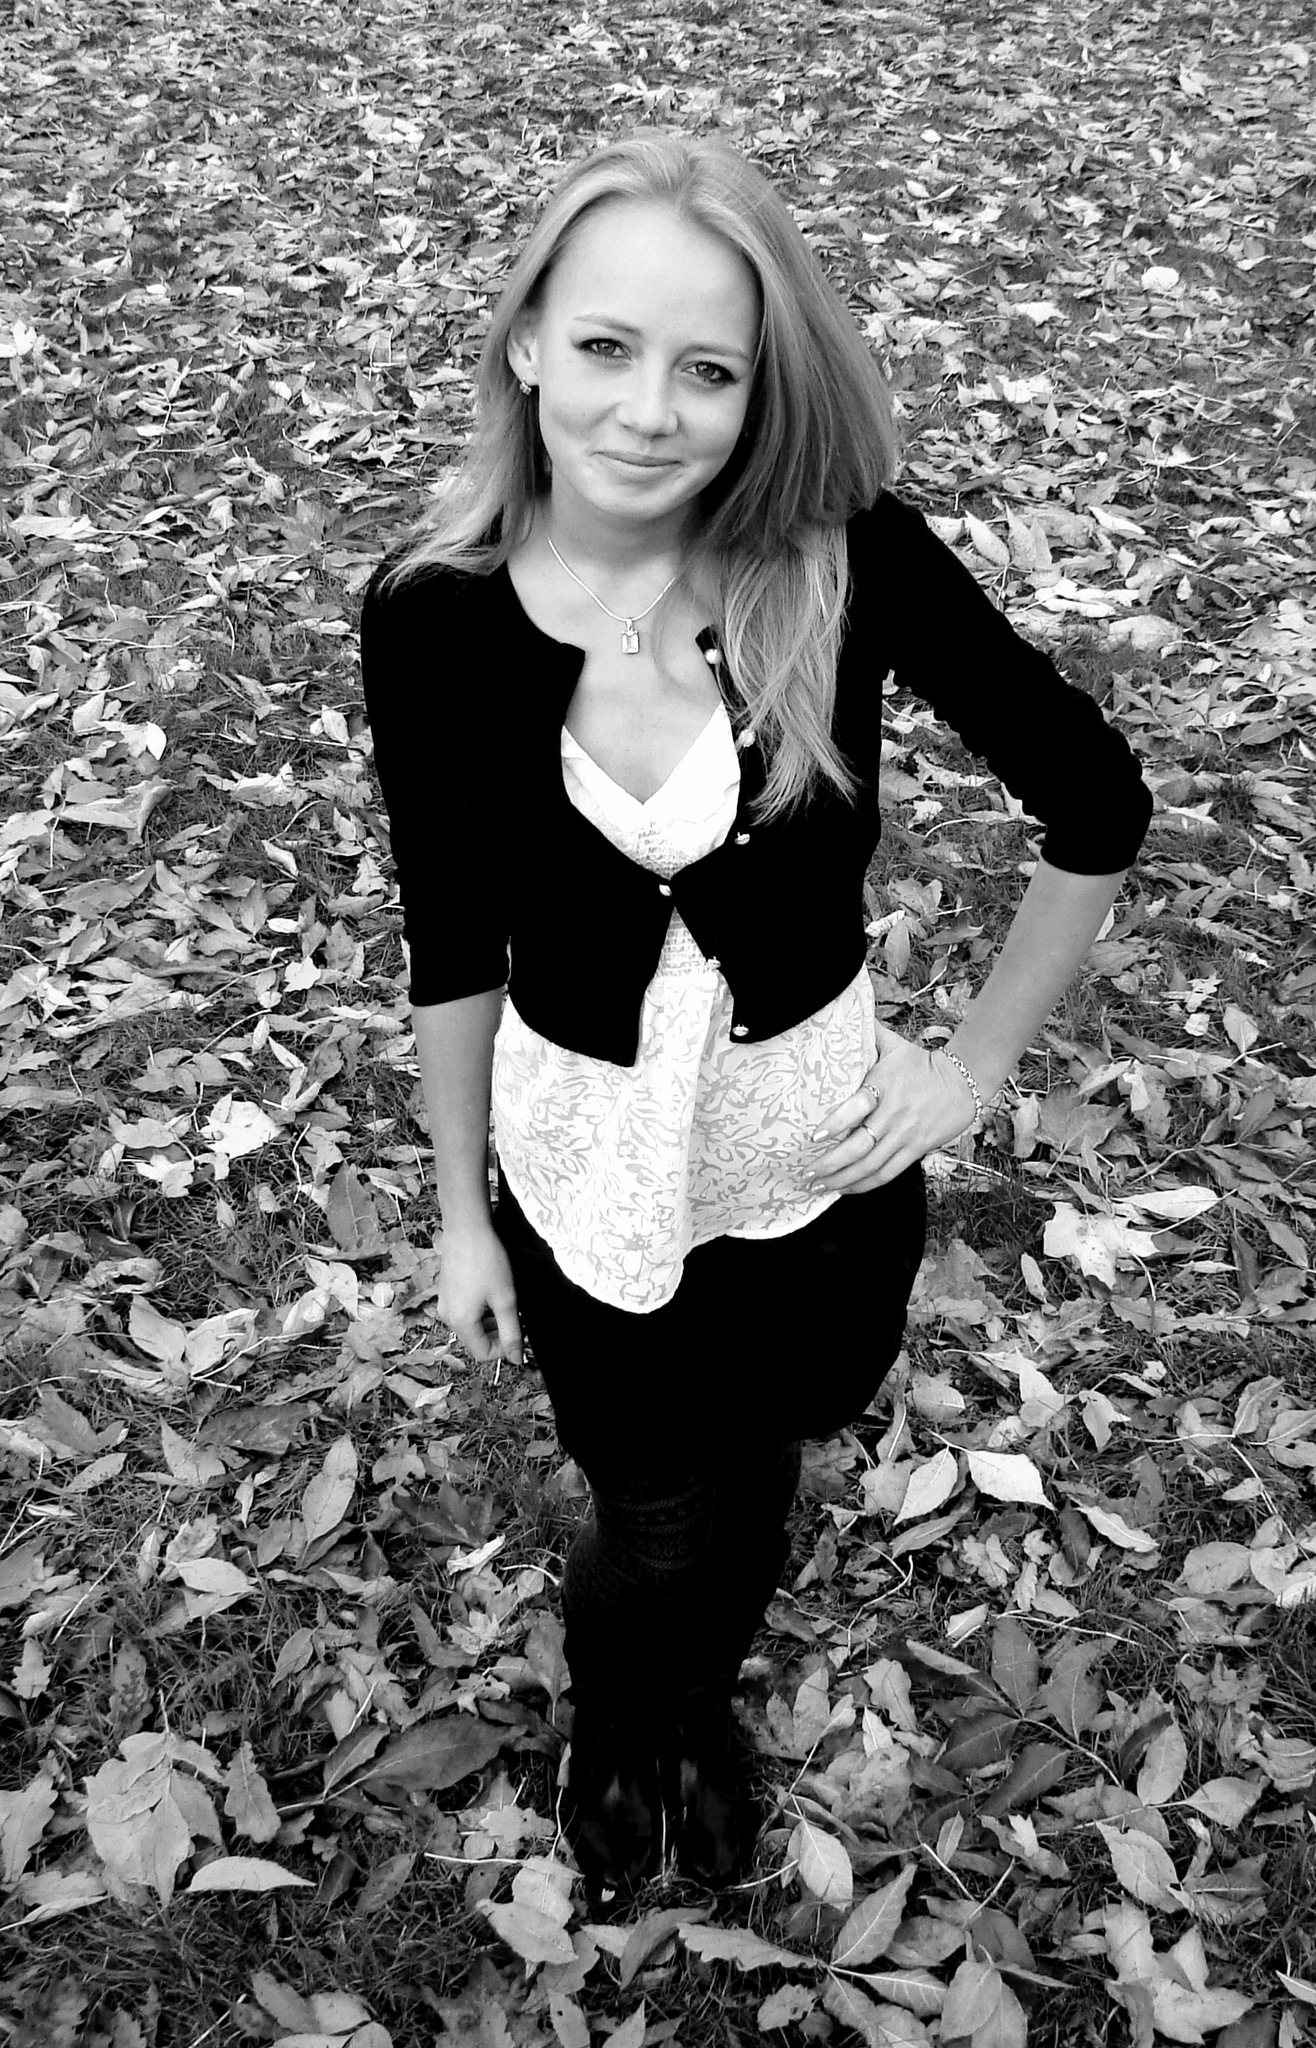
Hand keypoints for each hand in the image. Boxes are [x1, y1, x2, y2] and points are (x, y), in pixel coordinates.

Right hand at [437, 1222, 524, 1365]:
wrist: (466, 1228)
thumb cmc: (488, 1261)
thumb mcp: (505, 1299)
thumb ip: (512, 1332)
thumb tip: (517, 1359)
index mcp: (461, 1322)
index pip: (484, 1354)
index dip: (505, 1349)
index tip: (522, 1332)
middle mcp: (447, 1317)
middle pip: (476, 1340)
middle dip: (499, 1334)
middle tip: (518, 1317)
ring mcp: (444, 1303)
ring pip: (471, 1326)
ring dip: (491, 1321)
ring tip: (507, 1302)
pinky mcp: (445, 1291)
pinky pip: (464, 1311)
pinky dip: (481, 1310)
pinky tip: (493, 1291)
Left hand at [806, 1023, 979, 1193]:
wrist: (963, 1082)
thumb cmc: (920, 1063)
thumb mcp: (894, 1045)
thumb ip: (866, 1034)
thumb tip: (839, 1013)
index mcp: (884, 1086)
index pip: (858, 1107)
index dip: (837, 1122)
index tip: (815, 1134)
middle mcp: (894, 1115)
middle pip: (860, 1146)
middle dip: (830, 1163)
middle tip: (805, 1172)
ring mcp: (905, 1136)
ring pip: (871, 1166)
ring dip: (842, 1179)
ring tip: (817, 1187)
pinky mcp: (916, 1151)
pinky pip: (887, 1173)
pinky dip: (864, 1185)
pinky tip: (844, 1189)